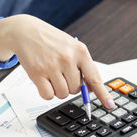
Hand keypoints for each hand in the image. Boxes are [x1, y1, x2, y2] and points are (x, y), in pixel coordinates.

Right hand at [0, 15, 114, 108]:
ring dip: (58, 90)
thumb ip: (84, 66)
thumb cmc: (52, 40)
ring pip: (62, 94)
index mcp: (81, 51)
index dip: (103, 94)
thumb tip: (91, 88)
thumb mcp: (73, 47)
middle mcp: (68, 58)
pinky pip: (48, 95)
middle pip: (76, 90)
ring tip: (53, 75)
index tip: (110, 105)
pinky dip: (47, 92)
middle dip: (70, 86)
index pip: (94, 78)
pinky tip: (44, 80)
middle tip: (62, 73)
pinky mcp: (37, 73)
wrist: (26, 31)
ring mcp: (52, 66)